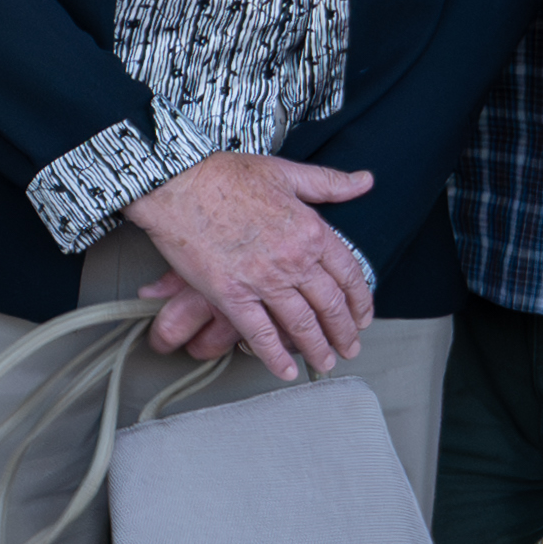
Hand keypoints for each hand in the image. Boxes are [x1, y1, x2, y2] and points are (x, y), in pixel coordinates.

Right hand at [117, 150, 375, 385]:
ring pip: (301, 324)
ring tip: (326, 362)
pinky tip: (287, 370)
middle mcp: (294, 259)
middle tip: (350, 347)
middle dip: (344, 331)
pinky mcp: (231, 294)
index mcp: (311, 230)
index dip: (360, 300)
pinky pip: (259, 333)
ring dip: (318, 348)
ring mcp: (263, 280)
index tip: (362, 315)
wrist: (176, 182)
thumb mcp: (285, 172)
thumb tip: (365, 180)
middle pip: (330, 304)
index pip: (349, 274)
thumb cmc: (224, 173)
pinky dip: (275, 356)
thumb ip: (329, 183)